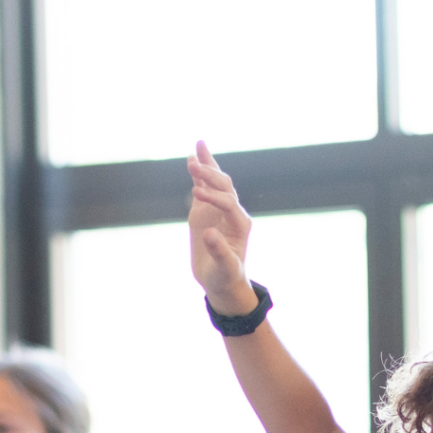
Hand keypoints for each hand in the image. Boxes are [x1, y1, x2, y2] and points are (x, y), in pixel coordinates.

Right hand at [187, 141, 254, 311]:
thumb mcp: (224, 268)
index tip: (195, 194)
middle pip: (224, 187)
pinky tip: (193, 158)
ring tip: (196, 151)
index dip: (214, 197)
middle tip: (193, 165)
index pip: (228, 202)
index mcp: (240, 224)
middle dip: (210, 175)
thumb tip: (209, 233)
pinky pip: (203, 188)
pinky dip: (199, 174)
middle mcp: (232, 213)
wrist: (221, 281)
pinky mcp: (206, 211)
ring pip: (216, 182)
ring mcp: (219, 210)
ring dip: (207, 167)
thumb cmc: (226, 276)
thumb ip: (219, 251)